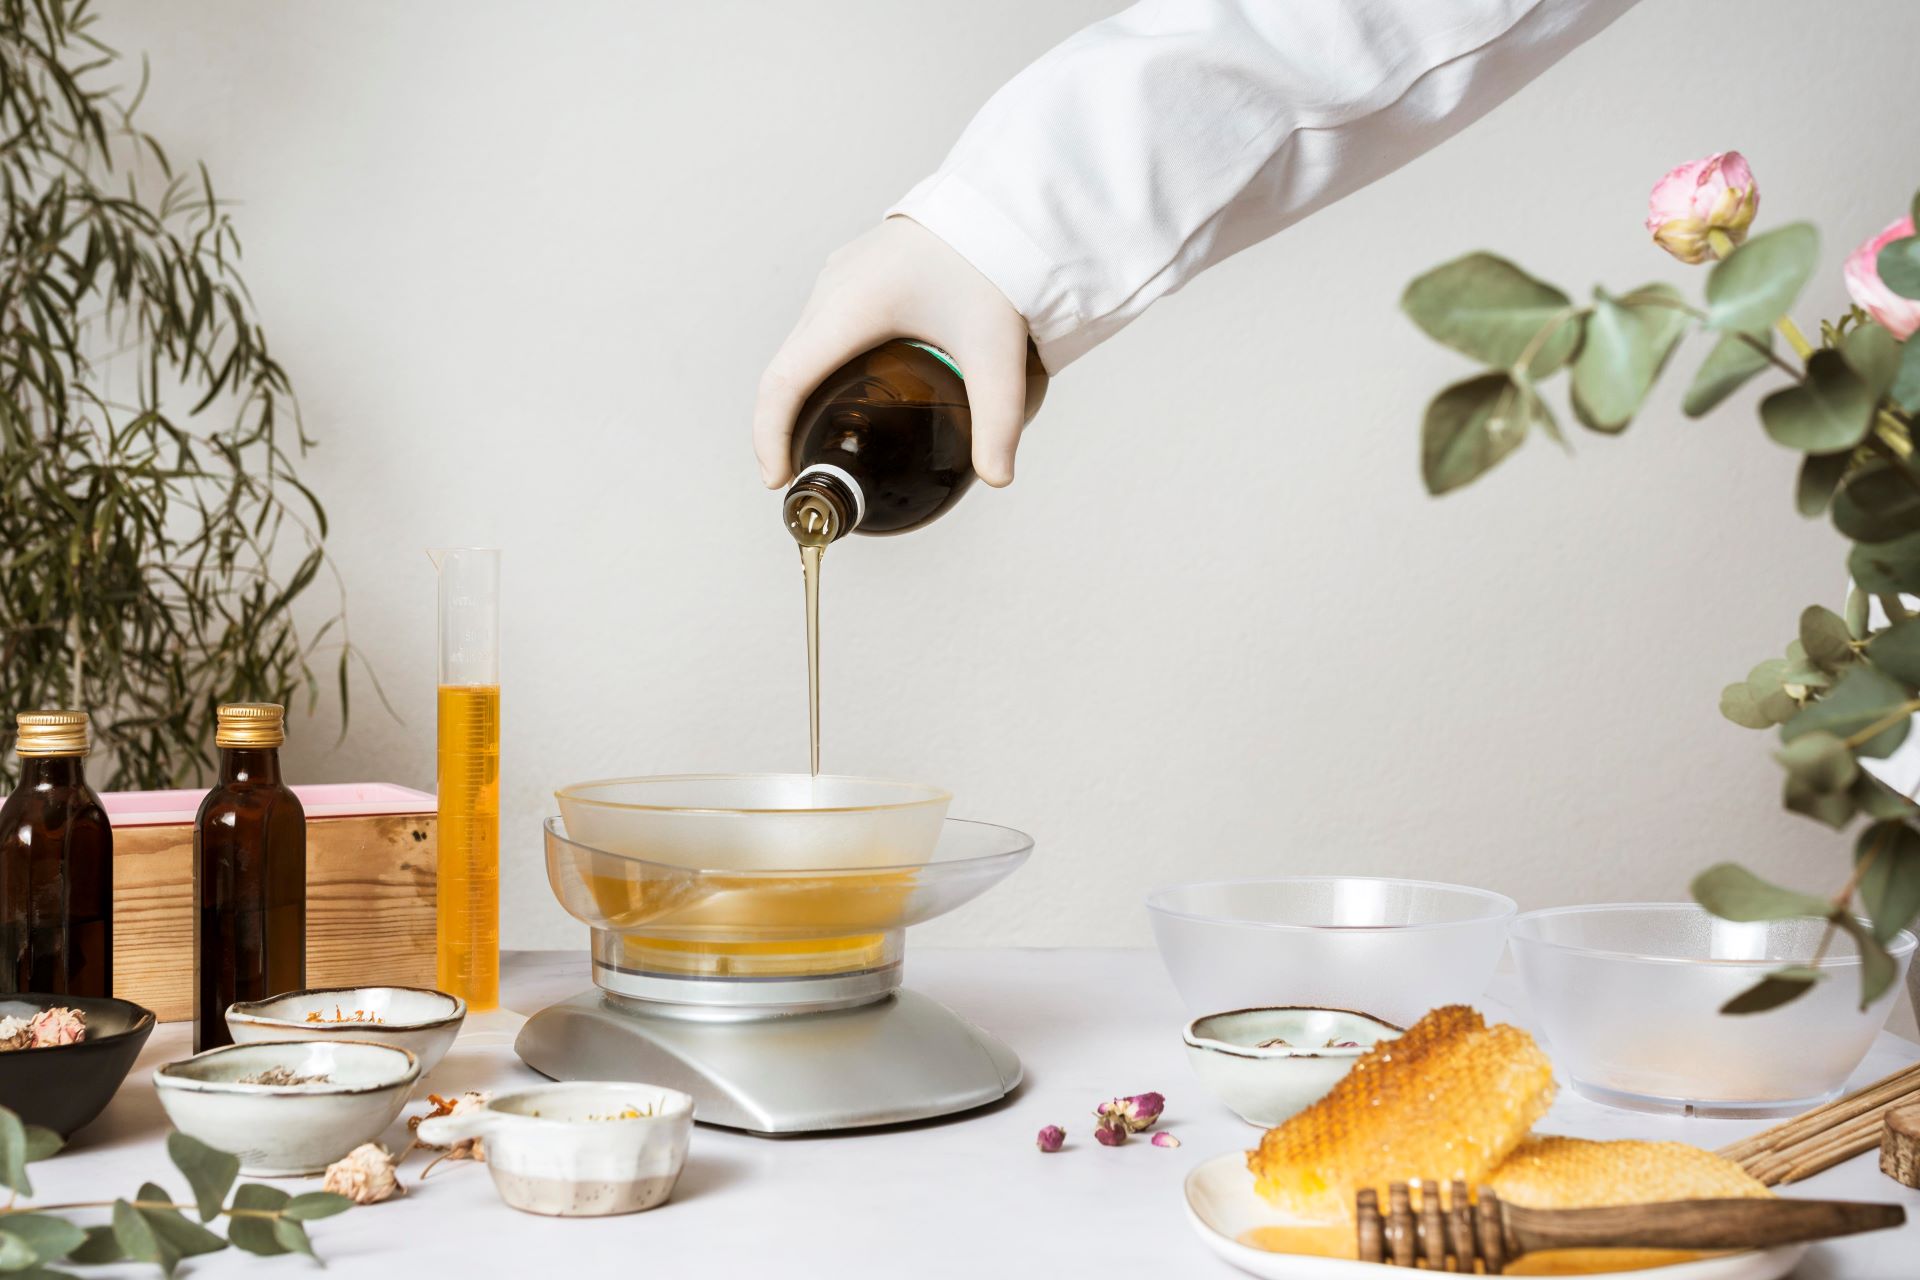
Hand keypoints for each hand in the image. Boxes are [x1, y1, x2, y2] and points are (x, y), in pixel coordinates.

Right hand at [753, 217, 1032, 488]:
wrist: (1002, 205)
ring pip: (802, 350)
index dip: (769, 436)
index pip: (784, 383)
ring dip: (800, 398)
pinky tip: (849, 397)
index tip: (778, 479)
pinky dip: (819, 371)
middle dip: (782, 427)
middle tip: (806, 473)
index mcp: (850, 308)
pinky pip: (820, 331)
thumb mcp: (995, 349)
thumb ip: (998, 419)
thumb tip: (998, 479)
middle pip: (786, 370)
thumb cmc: (993, 262)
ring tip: (825, 442)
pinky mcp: (855, 276)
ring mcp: (839, 279)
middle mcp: (832, 291)